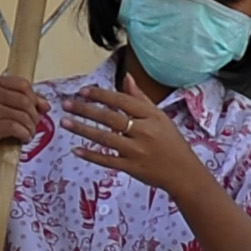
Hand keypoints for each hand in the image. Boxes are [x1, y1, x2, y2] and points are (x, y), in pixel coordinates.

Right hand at [0, 73, 44, 155]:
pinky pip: (15, 127)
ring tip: (26, 134)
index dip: (34, 99)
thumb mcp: (14, 108)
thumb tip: (45, 105)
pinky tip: (22, 139)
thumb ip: (31, 102)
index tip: (33, 110)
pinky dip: (24, 135)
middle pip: (25, 101)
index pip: (23, 84)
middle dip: (34, 117)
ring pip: (22, 116)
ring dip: (30, 128)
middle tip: (31, 126)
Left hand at [61, 80, 203, 195]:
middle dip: (86, 110)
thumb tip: (126, 77)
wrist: (184, 173)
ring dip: (83, 130)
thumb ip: (141, 98)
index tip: (83, 91)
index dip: (101, 95)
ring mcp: (137, 151)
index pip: (122, 101)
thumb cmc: (171, 142)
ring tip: (65, 122)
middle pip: (110, 118)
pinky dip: (91, 155)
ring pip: (105, 138)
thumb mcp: (160, 117)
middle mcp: (144, 132)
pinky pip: (108, 160)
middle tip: (67, 105)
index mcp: (151, 117)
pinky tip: (76, 149)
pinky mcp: (132, 168)